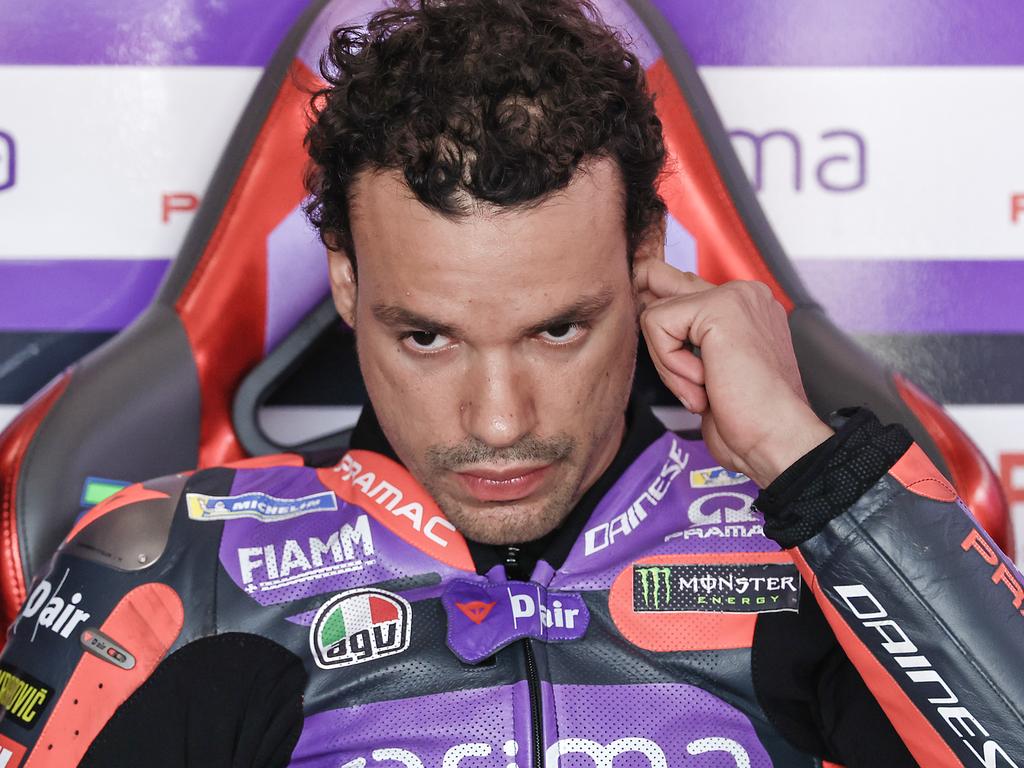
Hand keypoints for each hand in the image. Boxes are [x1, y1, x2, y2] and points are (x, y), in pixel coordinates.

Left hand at [635, 260, 833, 487]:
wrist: (775, 438)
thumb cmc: (745, 419)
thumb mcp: (707, 373)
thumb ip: (684, 340)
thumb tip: (645, 310)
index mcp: (744, 307)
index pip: (680, 288)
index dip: (661, 319)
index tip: (669, 350)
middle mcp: (742, 294)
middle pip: (661, 282)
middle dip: (658, 336)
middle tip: (686, 373)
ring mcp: (734, 296)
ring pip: (655, 314)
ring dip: (669, 364)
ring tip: (704, 389)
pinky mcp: (719, 306)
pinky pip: (656, 324)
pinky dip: (670, 364)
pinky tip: (705, 383)